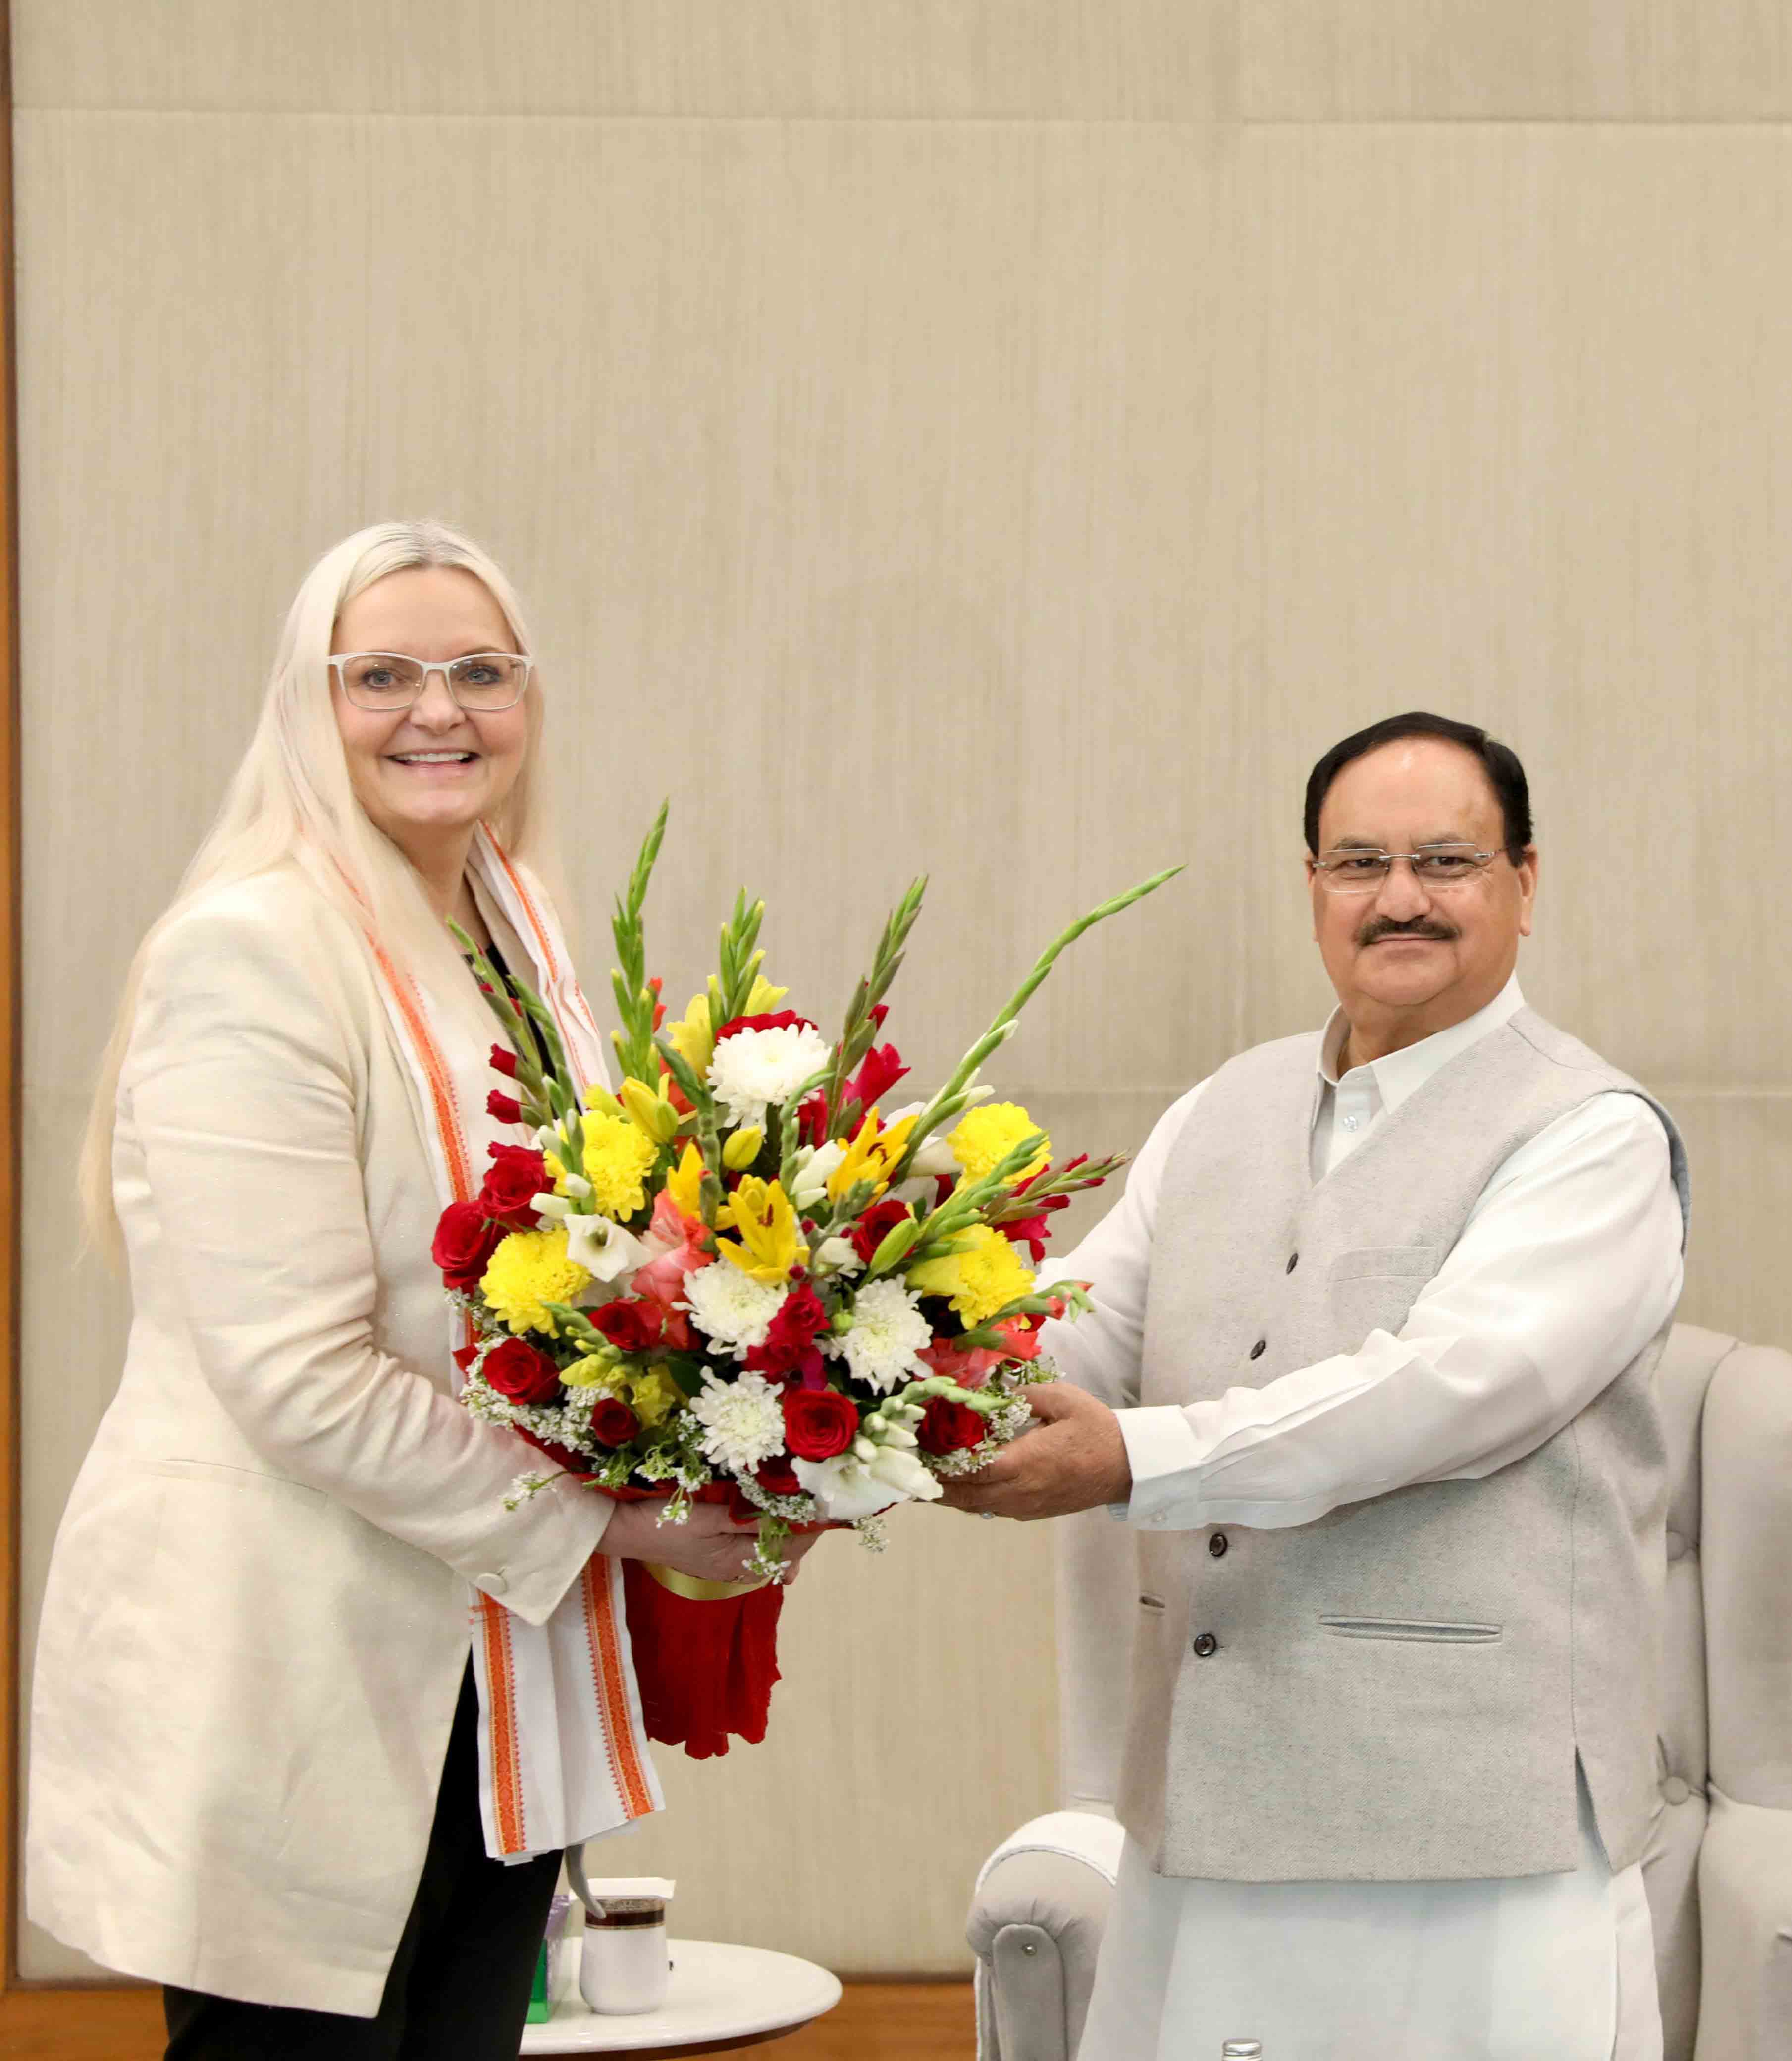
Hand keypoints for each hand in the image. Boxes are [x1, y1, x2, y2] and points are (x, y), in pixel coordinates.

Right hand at [599, 1497, 822, 1584]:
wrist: (622, 1530)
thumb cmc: (663, 1519)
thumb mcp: (707, 1515)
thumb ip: (746, 1518)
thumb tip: (787, 1516)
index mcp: (734, 1558)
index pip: (785, 1547)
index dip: (808, 1529)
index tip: (827, 1509)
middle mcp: (732, 1569)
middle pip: (779, 1557)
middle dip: (802, 1538)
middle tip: (820, 1515)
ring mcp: (721, 1567)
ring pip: (765, 1560)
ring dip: (786, 1545)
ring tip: (805, 1530)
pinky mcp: (711, 1560)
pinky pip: (748, 1560)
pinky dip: (766, 1553)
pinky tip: (773, 1552)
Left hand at [937, 1381, 1131, 1520]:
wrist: (1128, 1467)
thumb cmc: (1097, 1430)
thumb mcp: (1063, 1400)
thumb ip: (1024, 1396)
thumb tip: (992, 1391)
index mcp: (1027, 1462)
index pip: (974, 1470)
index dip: (942, 1467)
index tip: (918, 1458)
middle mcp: (1022, 1490)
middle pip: (967, 1495)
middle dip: (936, 1486)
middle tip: (909, 1475)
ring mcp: (1027, 1505)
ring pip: (977, 1507)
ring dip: (950, 1496)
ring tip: (924, 1484)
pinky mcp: (1034, 1511)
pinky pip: (993, 1509)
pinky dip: (971, 1501)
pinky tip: (960, 1488)